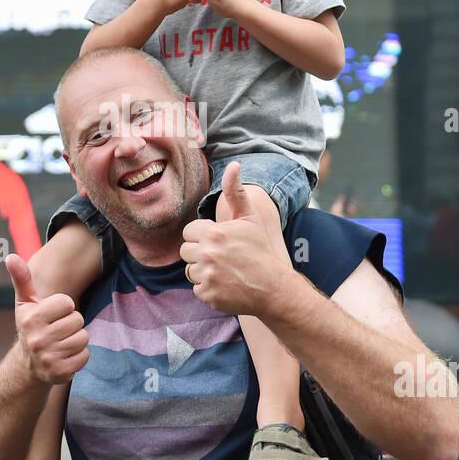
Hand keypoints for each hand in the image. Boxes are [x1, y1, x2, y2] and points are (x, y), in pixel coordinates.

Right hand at [6, 254, 89, 384]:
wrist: (29, 364)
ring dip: (76, 339)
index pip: (67, 302)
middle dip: (71, 323)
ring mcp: (48, 358)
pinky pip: (85, 356)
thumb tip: (9, 256)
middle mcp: (37, 339)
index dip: (63, 307)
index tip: (52, 315)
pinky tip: (65, 355)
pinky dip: (79, 355)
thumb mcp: (26, 303)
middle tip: (57, 330)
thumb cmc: (32, 325)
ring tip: (61, 342)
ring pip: (83, 338)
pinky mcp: (59, 373)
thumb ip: (22, 279)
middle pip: (78, 320)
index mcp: (30, 319)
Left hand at [179, 162, 288, 317]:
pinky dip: (209, 289)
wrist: (273, 287)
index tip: (220, 241)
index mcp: (213, 233)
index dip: (203, 236)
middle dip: (200, 253)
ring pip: (190, 270)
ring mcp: (207, 276)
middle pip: (186, 251)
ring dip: (204, 271)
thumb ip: (235, 191)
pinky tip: (226, 285)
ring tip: (226, 270)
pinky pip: (197, 288)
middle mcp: (207, 254)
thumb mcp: (250, 218)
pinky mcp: (208, 295)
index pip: (189, 232)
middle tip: (223, 257)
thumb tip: (233, 164)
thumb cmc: (260, 249)